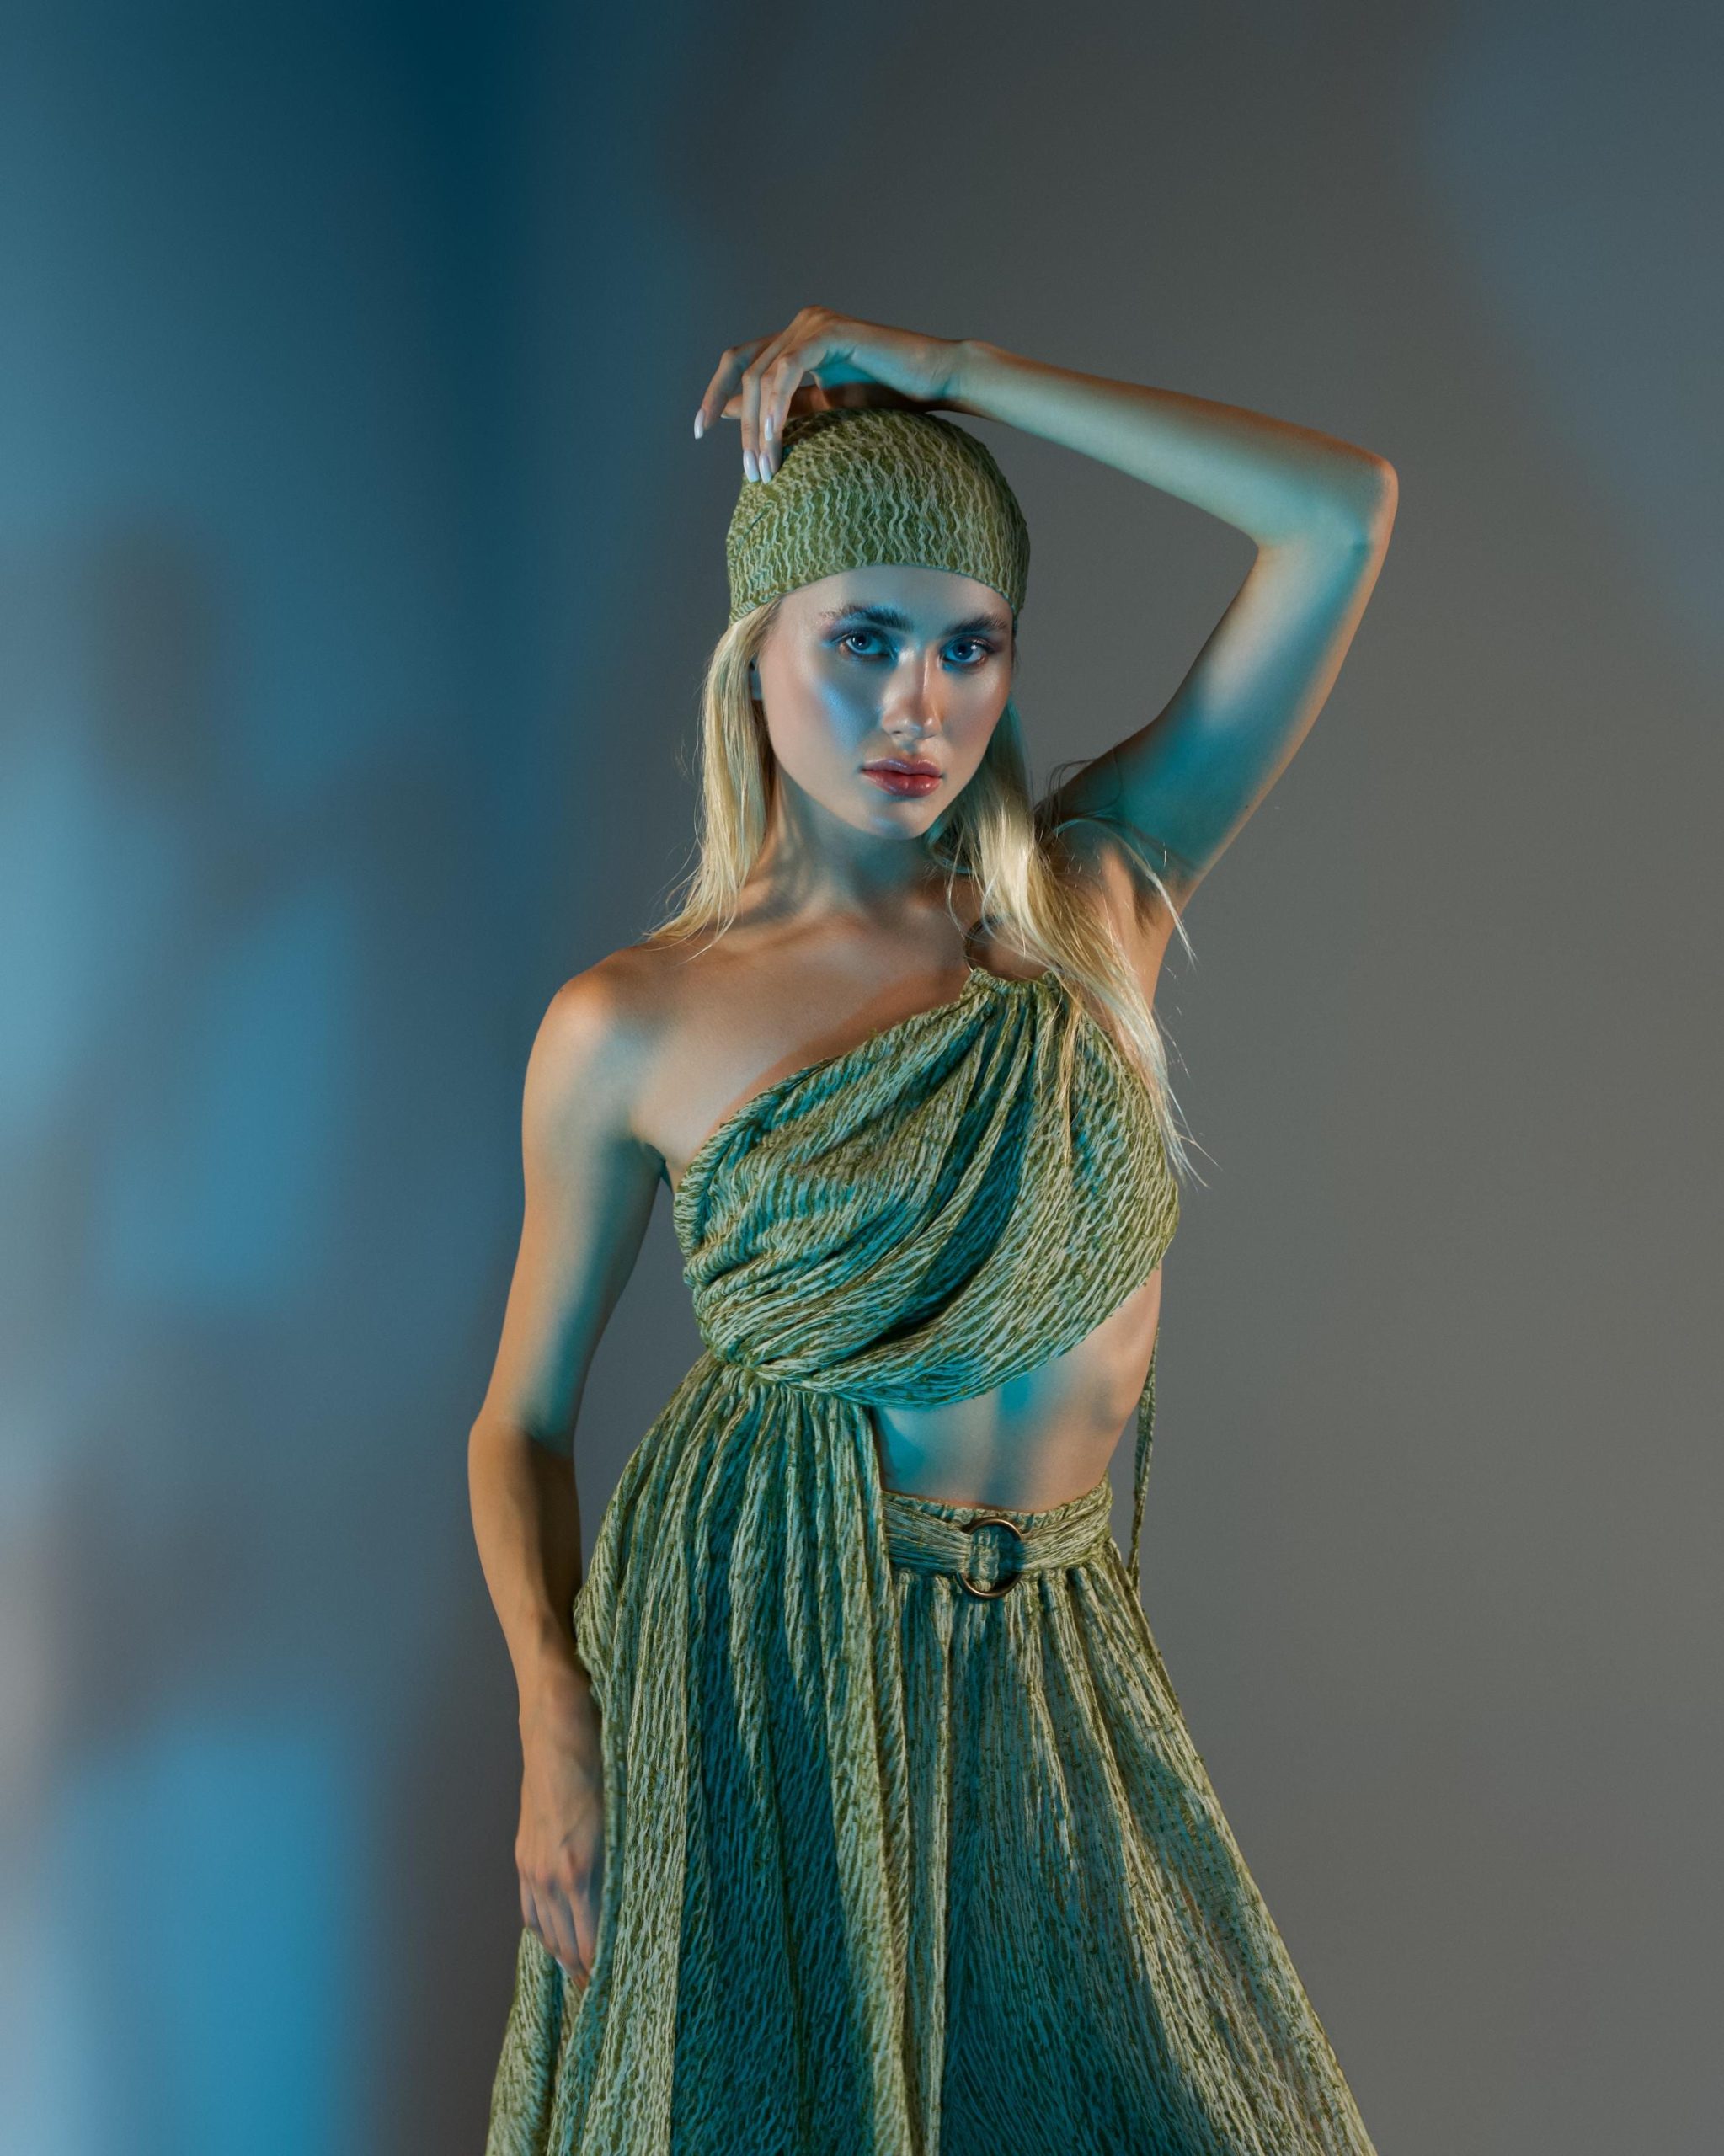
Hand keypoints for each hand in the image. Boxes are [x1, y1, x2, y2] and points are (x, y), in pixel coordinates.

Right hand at [515, 1672, 604, 1991]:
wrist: (556, 1719)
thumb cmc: (604, 1755)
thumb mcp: (631, 1806)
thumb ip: (636, 1856)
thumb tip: (654, 1895)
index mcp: (582, 1865)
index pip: (593, 1941)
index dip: (610, 1968)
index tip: (631, 1985)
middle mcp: (552, 1873)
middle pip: (569, 1946)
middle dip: (590, 1972)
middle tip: (614, 1993)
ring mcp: (532, 1864)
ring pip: (547, 1933)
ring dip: (567, 1958)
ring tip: (589, 1978)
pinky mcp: (524, 1853)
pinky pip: (531, 1910)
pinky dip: (546, 1933)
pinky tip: (560, 1942)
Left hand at [694, 306, 964, 480]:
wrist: (935, 382)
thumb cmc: (891, 397)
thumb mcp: (825, 409)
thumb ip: (783, 408)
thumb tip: (735, 416)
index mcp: (795, 339)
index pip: (740, 362)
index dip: (715, 393)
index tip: (699, 429)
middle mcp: (800, 324)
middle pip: (747, 372)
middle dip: (741, 427)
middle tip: (751, 473)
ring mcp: (813, 323)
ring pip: (764, 375)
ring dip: (759, 427)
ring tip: (765, 469)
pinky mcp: (829, 331)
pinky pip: (788, 370)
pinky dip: (777, 407)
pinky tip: (774, 439)